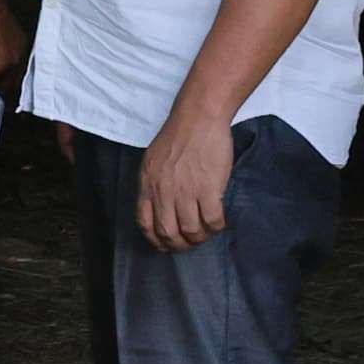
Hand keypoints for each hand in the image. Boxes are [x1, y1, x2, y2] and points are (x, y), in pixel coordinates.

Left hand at [136, 111, 233, 252]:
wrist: (198, 118)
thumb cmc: (178, 136)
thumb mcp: (153, 161)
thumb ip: (153, 184)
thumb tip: (160, 206)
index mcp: (147, 185)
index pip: (145, 223)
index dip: (156, 240)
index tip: (165, 244)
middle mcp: (163, 191)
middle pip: (168, 232)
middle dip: (179, 244)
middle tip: (190, 242)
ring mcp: (186, 191)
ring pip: (191, 230)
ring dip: (200, 237)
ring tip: (205, 232)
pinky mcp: (208, 188)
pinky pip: (212, 220)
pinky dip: (216, 226)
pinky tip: (218, 221)